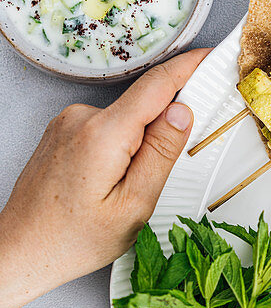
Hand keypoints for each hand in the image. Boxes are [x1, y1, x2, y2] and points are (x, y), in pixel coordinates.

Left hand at [0, 49, 208, 307]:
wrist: (21, 251)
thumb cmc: (72, 240)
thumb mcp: (133, 206)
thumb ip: (161, 155)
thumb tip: (182, 113)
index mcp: (103, 134)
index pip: (157, 84)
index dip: (189, 66)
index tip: (212, 57)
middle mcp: (81, 118)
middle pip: (143, 106)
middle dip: (162, 134)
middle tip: (156, 177)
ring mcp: (68, 122)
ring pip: (125, 121)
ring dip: (137, 146)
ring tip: (120, 192)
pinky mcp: (62, 131)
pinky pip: (105, 129)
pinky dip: (119, 148)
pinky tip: (106, 184)